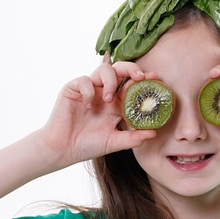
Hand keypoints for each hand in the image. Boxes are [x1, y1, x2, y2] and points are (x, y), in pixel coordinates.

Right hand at [36, 62, 157, 168]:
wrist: (63, 150)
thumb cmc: (87, 146)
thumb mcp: (114, 142)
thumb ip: (133, 138)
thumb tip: (154, 133)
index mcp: (116, 104)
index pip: (133, 85)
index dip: (144, 80)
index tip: (156, 79)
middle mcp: (104, 93)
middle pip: (120, 70)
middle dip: (132, 68)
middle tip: (140, 77)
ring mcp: (89, 89)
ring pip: (104, 69)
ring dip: (111, 81)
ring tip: (109, 99)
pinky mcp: (73, 89)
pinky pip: (84, 80)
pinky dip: (89, 90)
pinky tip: (88, 105)